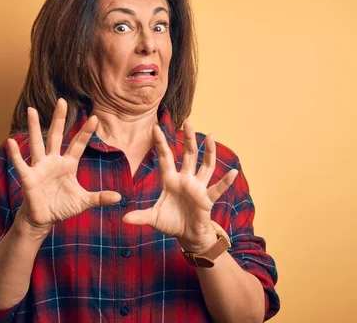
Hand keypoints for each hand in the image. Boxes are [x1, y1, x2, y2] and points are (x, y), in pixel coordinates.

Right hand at [7, 98, 120, 236]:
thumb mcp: (84, 202)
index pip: (79, 145)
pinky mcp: (28, 177)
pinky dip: (16, 154)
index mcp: (68, 164)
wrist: (44, 219)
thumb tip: (119, 198)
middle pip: (57, 136)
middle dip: (60, 119)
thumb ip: (100, 198)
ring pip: (37, 143)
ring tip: (31, 110)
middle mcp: (53, 161)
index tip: (95, 118)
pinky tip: (11, 142)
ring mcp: (40, 167)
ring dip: (34, 127)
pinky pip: (21, 164)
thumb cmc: (62, 206)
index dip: (86, 132)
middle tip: (62, 100)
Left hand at [123, 120, 237, 252]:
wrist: (187, 236)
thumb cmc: (170, 223)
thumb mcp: (153, 219)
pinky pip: (217, 189)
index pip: (165, 158)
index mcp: (170, 181)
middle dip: (188, 139)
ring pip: (205, 166)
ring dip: (208, 152)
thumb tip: (124, 219)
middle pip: (188, 155)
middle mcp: (185, 180)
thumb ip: (140, 217)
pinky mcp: (207, 199)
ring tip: (211, 136)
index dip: (161, 143)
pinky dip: (225, 181)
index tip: (155, 127)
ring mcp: (198, 187)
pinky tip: (233, 172)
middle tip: (188, 122)